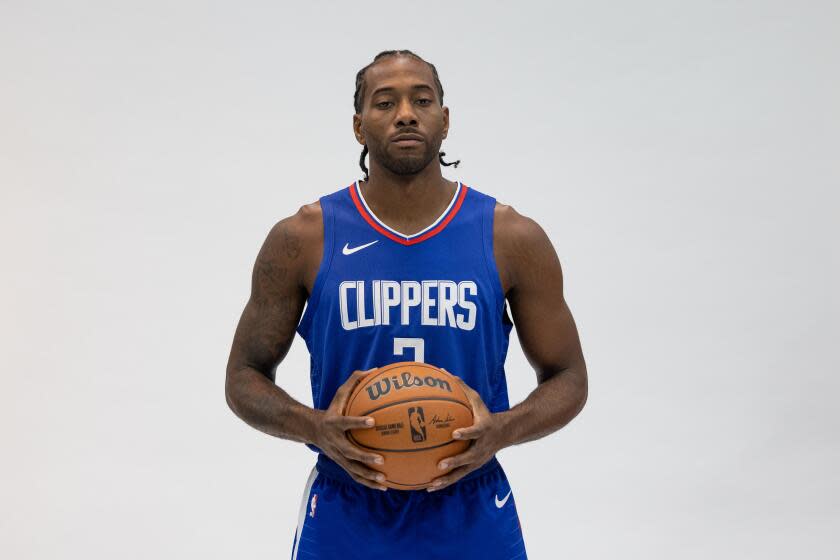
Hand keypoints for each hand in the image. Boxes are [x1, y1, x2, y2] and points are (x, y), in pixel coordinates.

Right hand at [313, 367, 388, 490]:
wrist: (311, 429)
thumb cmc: (332, 409)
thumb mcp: (340, 394)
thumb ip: (355, 381)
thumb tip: (376, 370)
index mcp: (334, 423)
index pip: (346, 423)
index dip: (358, 422)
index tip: (373, 421)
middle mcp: (335, 442)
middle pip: (349, 452)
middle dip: (365, 457)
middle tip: (381, 460)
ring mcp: (337, 455)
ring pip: (352, 469)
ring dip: (368, 476)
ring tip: (385, 479)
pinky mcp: (342, 464)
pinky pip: (355, 475)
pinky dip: (368, 482)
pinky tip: (384, 486)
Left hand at [427, 370, 507, 491]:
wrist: (506, 433)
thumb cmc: (485, 413)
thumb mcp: (476, 400)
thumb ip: (461, 388)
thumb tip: (443, 372)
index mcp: (484, 429)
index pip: (476, 431)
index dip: (466, 433)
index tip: (454, 434)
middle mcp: (482, 447)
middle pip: (469, 457)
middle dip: (455, 462)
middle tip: (440, 464)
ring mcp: (479, 459)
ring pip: (462, 472)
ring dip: (447, 479)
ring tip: (431, 484)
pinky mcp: (474, 467)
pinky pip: (458, 476)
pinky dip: (444, 482)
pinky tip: (428, 486)